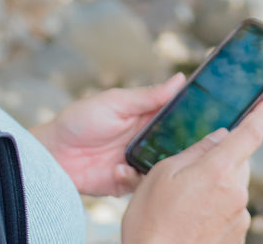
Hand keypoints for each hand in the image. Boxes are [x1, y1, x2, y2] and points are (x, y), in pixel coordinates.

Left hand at [33, 72, 186, 196]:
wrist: (53, 153)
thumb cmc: (80, 120)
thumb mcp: (115, 102)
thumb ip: (148, 96)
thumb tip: (180, 79)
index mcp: (147, 115)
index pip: (178, 114)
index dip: (194, 114)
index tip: (209, 114)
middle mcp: (147, 139)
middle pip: (178, 143)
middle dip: (183, 145)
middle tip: (183, 144)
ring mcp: (138, 161)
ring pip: (165, 166)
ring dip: (159, 164)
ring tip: (144, 158)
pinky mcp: (127, 182)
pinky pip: (142, 184)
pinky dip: (132, 178)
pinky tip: (117, 169)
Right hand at [120, 97, 262, 243]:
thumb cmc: (151, 222)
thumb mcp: (162, 174)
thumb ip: (195, 151)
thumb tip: (219, 138)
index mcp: (217, 171)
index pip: (249, 135)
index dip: (262, 116)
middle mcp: (236, 194)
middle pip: (238, 164)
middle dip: (221, 163)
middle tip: (190, 177)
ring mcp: (239, 219)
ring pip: (233, 190)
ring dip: (217, 190)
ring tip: (185, 208)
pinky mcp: (237, 238)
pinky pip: (231, 214)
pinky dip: (216, 213)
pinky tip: (193, 223)